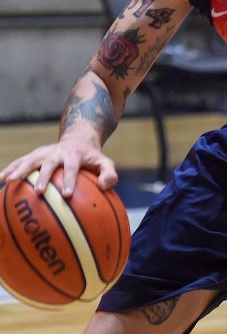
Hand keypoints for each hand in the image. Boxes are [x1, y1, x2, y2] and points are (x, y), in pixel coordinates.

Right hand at [0, 139, 117, 196]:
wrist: (78, 139)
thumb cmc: (92, 157)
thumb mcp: (105, 163)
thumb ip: (109, 174)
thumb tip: (105, 186)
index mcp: (75, 154)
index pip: (72, 167)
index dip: (69, 179)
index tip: (67, 194)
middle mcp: (57, 152)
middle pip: (49, 163)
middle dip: (43, 177)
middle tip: (39, 192)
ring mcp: (44, 152)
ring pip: (30, 160)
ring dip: (19, 170)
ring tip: (9, 183)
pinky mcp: (34, 155)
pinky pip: (20, 162)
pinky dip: (9, 169)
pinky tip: (0, 181)